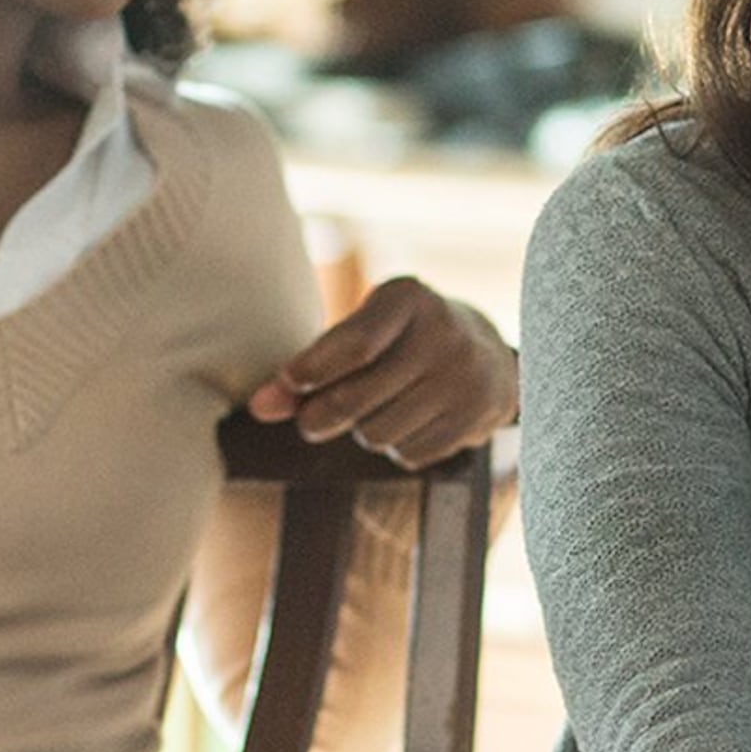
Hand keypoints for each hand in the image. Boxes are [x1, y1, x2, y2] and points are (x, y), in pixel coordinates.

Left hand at [247, 276, 518, 467]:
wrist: (490, 356)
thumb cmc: (401, 341)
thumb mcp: (364, 332)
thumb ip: (313, 366)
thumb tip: (260, 407)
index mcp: (409, 297)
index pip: (355, 344)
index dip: (312, 371)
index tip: (287, 385)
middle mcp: (444, 332)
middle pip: (358, 398)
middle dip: (321, 417)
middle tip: (310, 423)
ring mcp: (465, 377)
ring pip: (378, 434)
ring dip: (363, 433)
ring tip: (375, 412)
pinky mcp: (478, 417)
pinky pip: (409, 454)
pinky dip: (397, 448)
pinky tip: (409, 424)